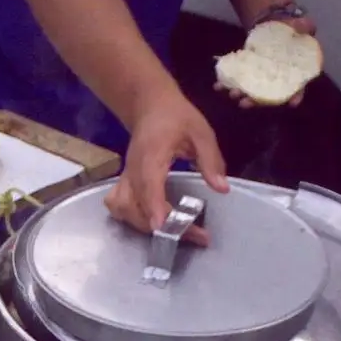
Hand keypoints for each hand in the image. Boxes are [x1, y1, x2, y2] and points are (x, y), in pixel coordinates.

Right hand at [105, 86, 227, 246]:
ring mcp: (125, 177)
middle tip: (194, 235)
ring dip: (142, 225)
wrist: (149, 105)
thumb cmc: (177, 116)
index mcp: (151, 154)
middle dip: (161, 225)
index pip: (148, 184)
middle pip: (134, 205)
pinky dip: (129, 218)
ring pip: (121, 208)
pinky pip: (117, 205)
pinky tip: (148, 221)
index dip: (153, 206)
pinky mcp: (124, 182)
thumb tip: (222, 188)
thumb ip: (211, 160)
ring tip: (173, 231)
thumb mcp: (201, 132)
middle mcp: (133, 169)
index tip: (162, 227)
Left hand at [216, 16, 317, 107]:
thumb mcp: (302, 24)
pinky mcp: (247, 72)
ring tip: (232, 93)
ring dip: (239, 95)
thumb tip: (304, 25)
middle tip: (245, 103)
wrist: (273, 23)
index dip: (296, 96)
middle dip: (255, 101)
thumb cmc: (292, 28)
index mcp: (295, 72)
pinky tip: (217, 86)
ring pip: (250, 92)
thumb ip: (305, 26)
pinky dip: (225, 84)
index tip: (292, 103)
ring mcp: (260, 77)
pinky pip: (236, 80)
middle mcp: (277, 80)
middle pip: (267, 96)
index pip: (298, 87)